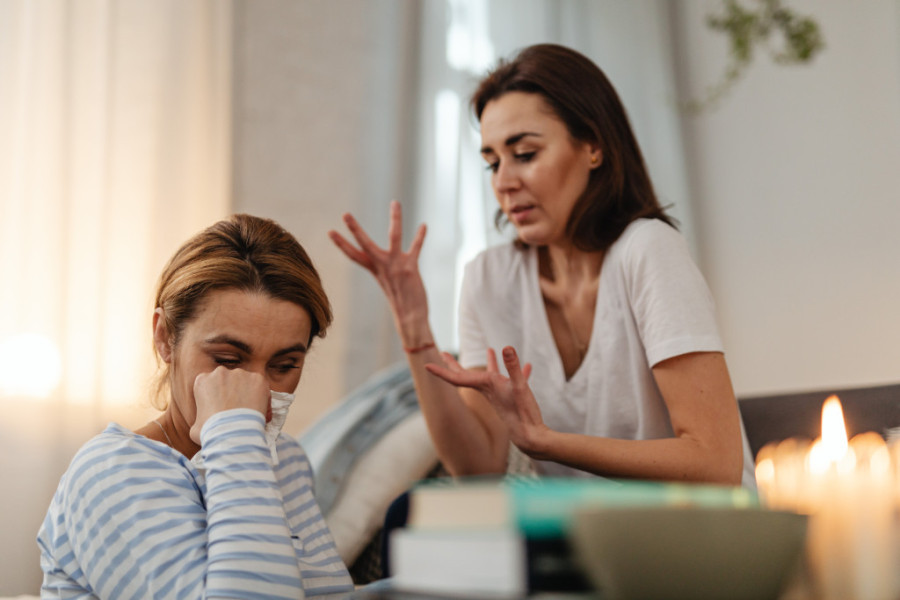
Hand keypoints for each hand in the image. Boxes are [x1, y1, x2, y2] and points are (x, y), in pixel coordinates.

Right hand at [191, 367, 268, 443]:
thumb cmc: (211, 432)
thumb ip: (201, 417)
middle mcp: (220, 372)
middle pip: (229, 381)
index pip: (211, 384)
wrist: (232, 433)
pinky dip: (263, 398)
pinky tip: (261, 412)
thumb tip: (205, 423)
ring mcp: (240, 374)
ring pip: (246, 382)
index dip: (218, 397)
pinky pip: (261, 387)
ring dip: (248, 394)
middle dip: (234, 393)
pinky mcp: (257, 378)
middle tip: (238, 410)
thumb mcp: (196, 426)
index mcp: (202, 380)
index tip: (224, 408)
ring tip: (249, 412)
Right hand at [328, 201, 430, 343]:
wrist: (411, 319)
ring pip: (394, 237)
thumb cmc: (402, 302)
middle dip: (355, 229)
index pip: (354, 255)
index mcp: (375, 270)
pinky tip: (424, 225)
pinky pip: (415, 248)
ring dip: (395, 218)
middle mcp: (383, 267)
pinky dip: (420, 236)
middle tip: (345, 214)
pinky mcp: (410, 268)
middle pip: (365, 245)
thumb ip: (386, 270)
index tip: (330, 231)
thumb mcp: (390, 283)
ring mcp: (396, 266)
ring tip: (395, 202)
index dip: (342, 244)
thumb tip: (384, 263)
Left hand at [425, 347, 547, 454]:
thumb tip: (507, 347)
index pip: (457, 378)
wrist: (531, 438)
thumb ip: (512, 367)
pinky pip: (514, 381)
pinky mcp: (513, 399)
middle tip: (443, 353)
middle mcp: (489, 390)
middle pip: (466, 376)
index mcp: (486, 386)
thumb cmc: (523, 414)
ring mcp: (501, 395)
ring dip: (491, 363)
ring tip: (490, 349)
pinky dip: (519, 372)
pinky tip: (529, 366)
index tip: (426, 365)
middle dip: (455, 365)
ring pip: (491, 375)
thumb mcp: (519, 387)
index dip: (442, 371)